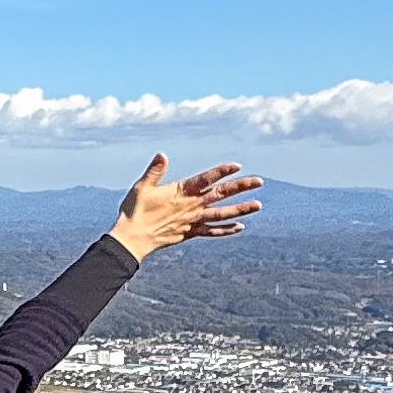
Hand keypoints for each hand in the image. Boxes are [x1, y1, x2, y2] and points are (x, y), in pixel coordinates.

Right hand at [107, 154, 262, 261]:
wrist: (133, 238)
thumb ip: (154, 171)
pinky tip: (239, 227)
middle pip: (220, 195)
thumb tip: (162, 155)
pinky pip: (212, 231)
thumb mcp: (142, 187)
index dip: (221, 172)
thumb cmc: (134, 210)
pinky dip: (226, 229)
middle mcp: (191, 206)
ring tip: (258, 205)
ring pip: (221, 214)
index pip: (205, 179)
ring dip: (241, 209)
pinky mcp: (190, 233)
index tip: (237, 166)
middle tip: (259, 182)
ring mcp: (193, 221)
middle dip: (240, 187)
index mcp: (180, 192)